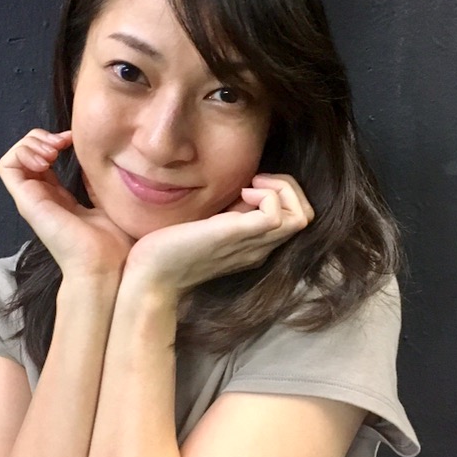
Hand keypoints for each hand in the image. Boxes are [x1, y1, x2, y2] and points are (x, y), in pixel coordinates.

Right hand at [0, 129, 133, 275]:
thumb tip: (100, 161)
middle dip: (42, 138)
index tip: (75, 140)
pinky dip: (23, 153)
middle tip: (63, 143)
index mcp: (59, 197)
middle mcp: (42, 197)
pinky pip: (7, 167)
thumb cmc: (113, 245)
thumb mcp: (109, 203)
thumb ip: (99, 184)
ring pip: (13, 157)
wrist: (106, 267)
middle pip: (26, 154)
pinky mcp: (26, 202)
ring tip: (53, 150)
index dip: (55, 142)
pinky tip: (46, 158)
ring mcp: (32, 200)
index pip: (44, 160)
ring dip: (31, 143)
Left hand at [123, 174, 313, 295]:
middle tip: (256, 181)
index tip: (251, 184)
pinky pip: (276, 215)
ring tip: (251, 185)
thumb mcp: (208, 226)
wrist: (151, 275)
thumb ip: (227, 213)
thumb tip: (240, 187)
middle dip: (288, 187)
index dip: (283, 193)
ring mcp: (251, 245)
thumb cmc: (170, 250)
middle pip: (306, 216)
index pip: (296, 218)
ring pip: (301, 216)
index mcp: (254, 246)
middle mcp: (259, 248)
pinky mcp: (236, 236)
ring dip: (281, 189)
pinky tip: (242, 192)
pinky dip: (267, 195)